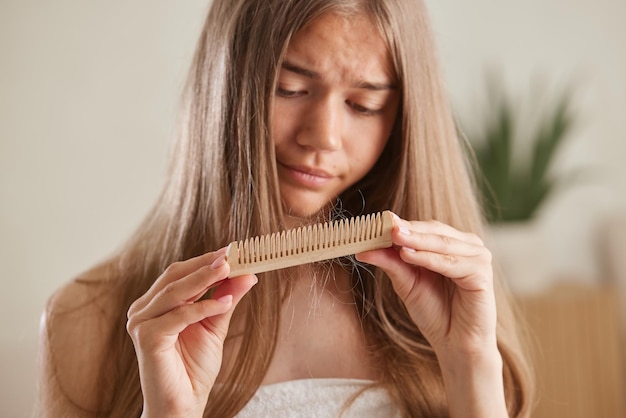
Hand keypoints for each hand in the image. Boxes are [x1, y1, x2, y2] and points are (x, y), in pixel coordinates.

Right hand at [126, 248, 257, 417]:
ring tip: (230, 269)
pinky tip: (226, 303)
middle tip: (232, 255)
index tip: (232, 250)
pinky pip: (178, 315)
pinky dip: (203, 307)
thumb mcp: (215, 326)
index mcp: (156, 303)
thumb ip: (226, 298)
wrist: (183, 404)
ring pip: (175, 292)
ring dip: (204, 279)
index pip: (179, 273)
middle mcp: (144, 309)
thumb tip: (248, 274)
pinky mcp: (146, 337)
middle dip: (205, 265)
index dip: (205, 260)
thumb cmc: (194, 368)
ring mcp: (141, 322)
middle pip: (175, 276)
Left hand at [356, 214, 496, 355]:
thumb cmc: (435, 313)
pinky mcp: (482, 274)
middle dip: (406, 229)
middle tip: (384, 225)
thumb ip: (390, 263)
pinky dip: (429, 258)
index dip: (399, 224)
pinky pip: (451, 263)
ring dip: (416, 240)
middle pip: (433, 230)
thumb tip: (363, 249)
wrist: (456, 344)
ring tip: (393, 237)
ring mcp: (478, 257)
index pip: (423, 227)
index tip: (373, 222)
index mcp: (451, 243)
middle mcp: (467, 245)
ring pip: (441, 243)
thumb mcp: (406, 283)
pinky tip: (408, 256)